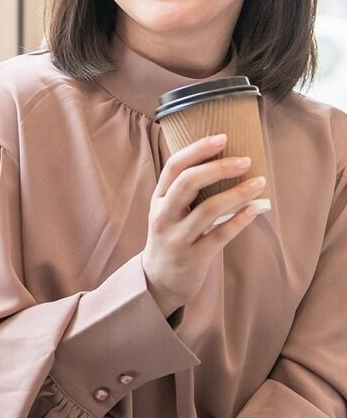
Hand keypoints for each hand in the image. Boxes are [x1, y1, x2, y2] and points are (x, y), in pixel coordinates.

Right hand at [142, 133, 266, 313]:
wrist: (159, 280)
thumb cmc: (171, 237)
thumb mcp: (169, 211)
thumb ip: (185, 190)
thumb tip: (223, 160)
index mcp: (158, 199)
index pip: (173, 167)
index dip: (197, 149)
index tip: (223, 137)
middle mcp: (163, 216)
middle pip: (188, 183)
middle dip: (219, 168)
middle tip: (245, 160)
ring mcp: (177, 238)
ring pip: (208, 209)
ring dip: (237, 193)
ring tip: (260, 182)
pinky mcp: (194, 257)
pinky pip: (220, 235)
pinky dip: (241, 219)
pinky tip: (257, 208)